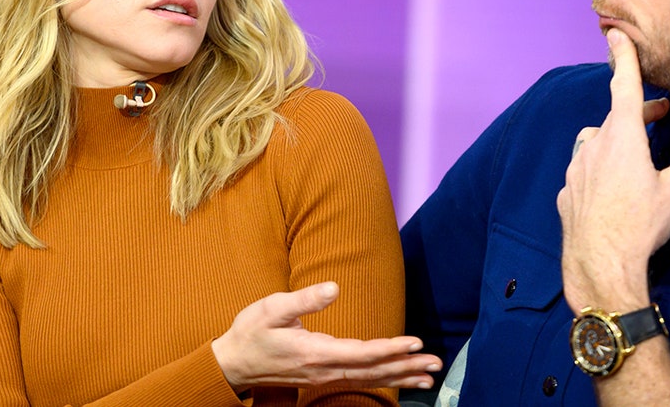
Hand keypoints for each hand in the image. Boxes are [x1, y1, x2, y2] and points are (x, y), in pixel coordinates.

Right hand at [211, 282, 441, 393]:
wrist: (233, 363)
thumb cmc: (251, 332)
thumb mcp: (272, 308)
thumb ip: (304, 299)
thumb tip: (334, 287)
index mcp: (315, 352)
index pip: (362, 353)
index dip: (390, 348)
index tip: (415, 343)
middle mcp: (325, 370)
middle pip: (373, 371)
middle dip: (406, 366)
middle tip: (436, 363)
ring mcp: (325, 378)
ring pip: (370, 380)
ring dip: (401, 377)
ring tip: (429, 376)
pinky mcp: (324, 378)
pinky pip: (361, 382)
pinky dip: (386, 381)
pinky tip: (402, 380)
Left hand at [556, 28, 669, 312]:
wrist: (600, 264)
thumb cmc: (641, 225)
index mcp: (622, 138)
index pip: (624, 87)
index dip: (623, 59)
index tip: (615, 35)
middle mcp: (594, 146)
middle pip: (615, 117)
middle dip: (636, 111)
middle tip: (659, 115)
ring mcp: (575, 168)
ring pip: (594, 141)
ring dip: (613, 139)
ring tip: (635, 153)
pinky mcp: (566, 191)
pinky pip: (582, 170)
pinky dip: (597, 168)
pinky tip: (611, 188)